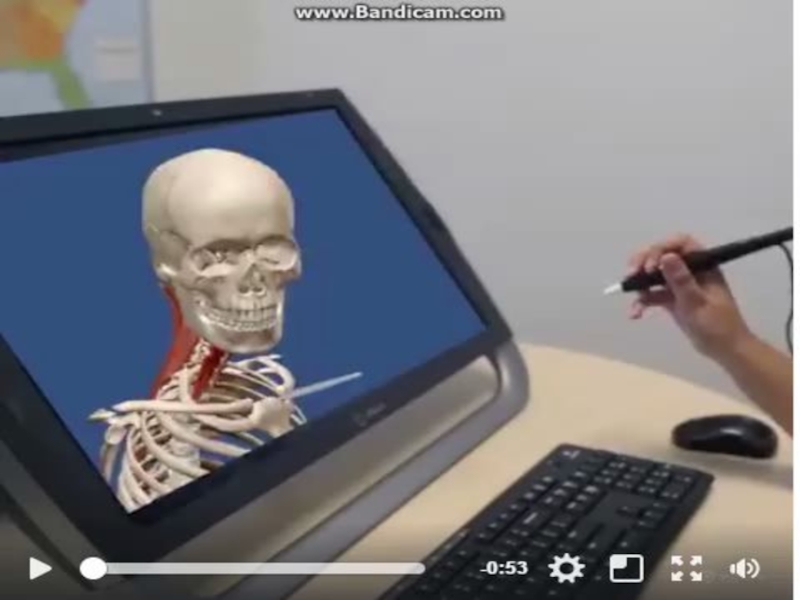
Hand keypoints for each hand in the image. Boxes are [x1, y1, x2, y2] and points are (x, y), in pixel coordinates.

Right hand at [627, 234, 753, 359]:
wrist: (724, 349)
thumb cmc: (717, 325)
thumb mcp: (697, 302)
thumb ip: (681, 280)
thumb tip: (666, 257)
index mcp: (702, 265)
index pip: (680, 244)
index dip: (661, 249)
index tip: (650, 267)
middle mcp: (690, 270)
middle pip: (662, 255)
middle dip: (643, 263)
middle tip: (631, 275)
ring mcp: (680, 285)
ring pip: (654, 274)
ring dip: (639, 283)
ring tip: (631, 294)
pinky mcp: (672, 299)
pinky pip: (652, 294)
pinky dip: (642, 302)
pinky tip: (635, 313)